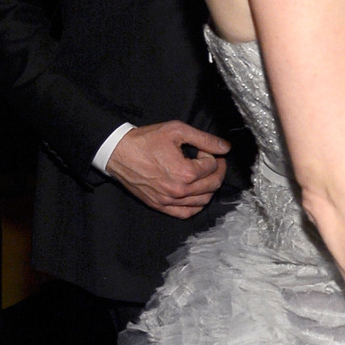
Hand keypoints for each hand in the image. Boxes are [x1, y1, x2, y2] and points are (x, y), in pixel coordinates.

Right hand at [106, 122, 230, 217]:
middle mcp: (179, 191)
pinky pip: (186, 213)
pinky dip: (196, 205)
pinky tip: (196, 195)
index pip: (212, 167)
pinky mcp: (160, 206)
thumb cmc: (145, 140)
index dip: (213, 155)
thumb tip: (225, 147)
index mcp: (185, 173)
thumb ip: (204, 139)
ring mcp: (169, 201)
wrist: (118, 153)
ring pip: (203, 201)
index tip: (204, 149)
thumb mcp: (176, 131)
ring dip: (209, 188)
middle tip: (213, 161)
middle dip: (218, 171)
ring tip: (204, 176)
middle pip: (212, 185)